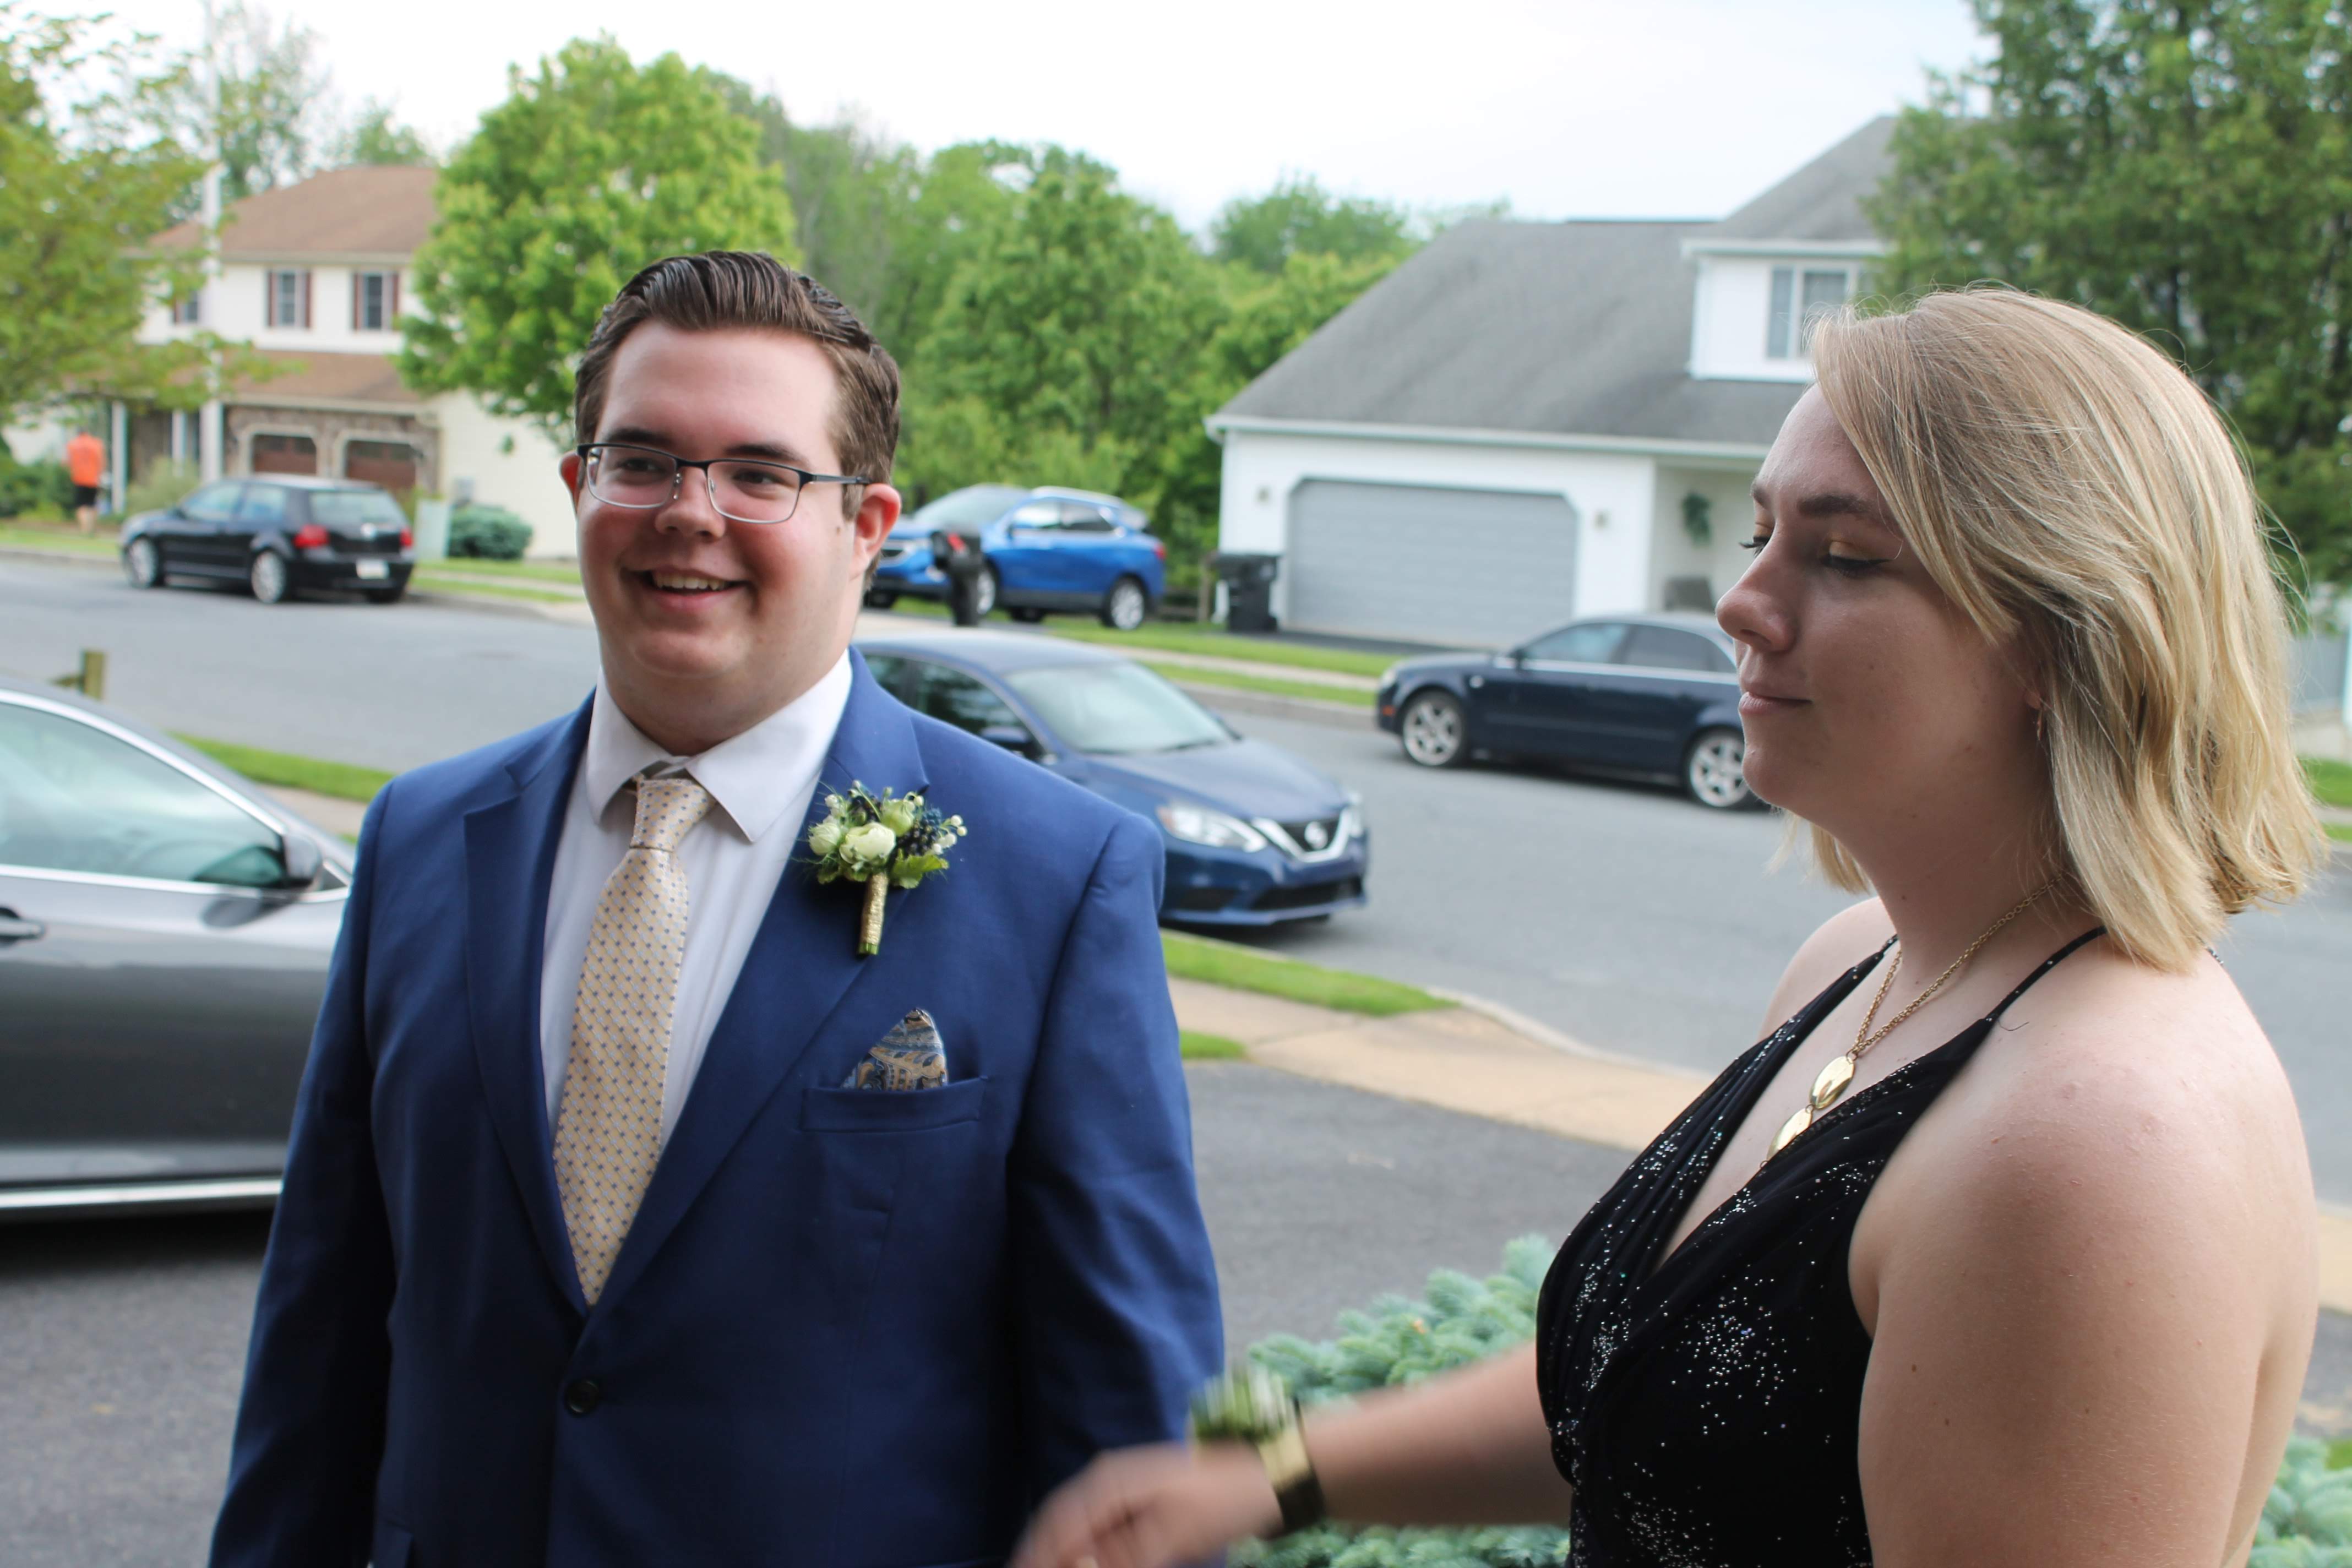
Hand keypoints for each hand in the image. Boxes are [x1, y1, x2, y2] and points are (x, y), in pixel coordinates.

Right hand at [1014, 1441, 1285, 1567]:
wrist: (1265, 1483)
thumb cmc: (1222, 1499)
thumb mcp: (1176, 1530)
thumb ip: (1128, 1554)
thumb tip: (1082, 1567)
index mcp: (1111, 1483)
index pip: (1059, 1522)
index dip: (1037, 1553)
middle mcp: (1108, 1487)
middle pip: (1062, 1529)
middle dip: (1046, 1556)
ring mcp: (1122, 1502)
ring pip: (1080, 1539)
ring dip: (1070, 1559)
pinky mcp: (1137, 1518)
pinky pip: (1104, 1543)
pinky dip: (1094, 1560)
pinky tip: (1091, 1567)